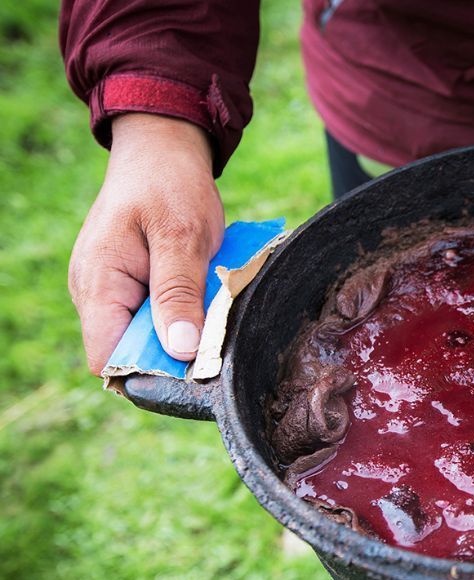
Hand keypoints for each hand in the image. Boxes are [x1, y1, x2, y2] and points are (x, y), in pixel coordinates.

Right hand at [69, 113, 223, 374]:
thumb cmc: (170, 185)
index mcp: (98, 285)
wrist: (161, 149)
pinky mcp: (131, 285)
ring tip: (210, 300)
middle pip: (131, 352)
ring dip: (183, 327)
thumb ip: (179, 294)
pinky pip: (156, 314)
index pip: (109, 359)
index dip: (149, 372)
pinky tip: (203, 290)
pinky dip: (183, 310)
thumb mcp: (183, 237)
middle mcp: (95, 294)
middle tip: (214, 327)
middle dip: (174, 349)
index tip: (194, 365)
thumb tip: (181, 350)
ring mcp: (111, 291)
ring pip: (148, 335)